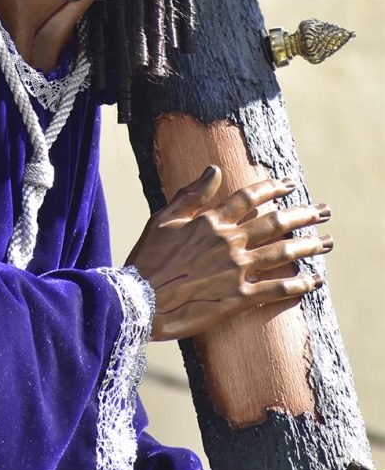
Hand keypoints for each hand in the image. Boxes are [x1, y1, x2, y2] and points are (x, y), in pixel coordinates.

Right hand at [125, 165, 331, 340]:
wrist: (142, 299)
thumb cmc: (148, 257)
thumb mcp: (164, 218)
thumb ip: (191, 194)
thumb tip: (214, 170)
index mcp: (211, 221)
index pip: (249, 198)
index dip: (271, 188)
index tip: (289, 184)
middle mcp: (229, 242)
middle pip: (274, 222)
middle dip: (302, 214)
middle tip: (322, 211)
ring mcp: (236, 270)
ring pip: (282, 252)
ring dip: (308, 245)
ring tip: (326, 241)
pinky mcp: (239, 297)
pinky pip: (276, 288)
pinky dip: (299, 284)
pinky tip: (315, 280)